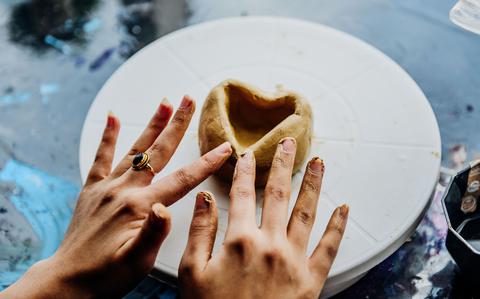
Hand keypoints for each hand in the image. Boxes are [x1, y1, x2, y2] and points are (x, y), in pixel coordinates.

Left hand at [1, 96, 231, 298]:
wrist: (68, 282)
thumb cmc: (106, 276)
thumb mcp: (137, 262)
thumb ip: (154, 233)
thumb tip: (167, 209)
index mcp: (139, 207)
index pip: (182, 180)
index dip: (206, 163)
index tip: (224, 147)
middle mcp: (123, 191)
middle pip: (158, 152)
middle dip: (177, 125)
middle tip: (189, 100)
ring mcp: (106, 188)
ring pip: (134, 150)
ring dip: (152, 125)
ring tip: (165, 103)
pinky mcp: (92, 191)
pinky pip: (100, 158)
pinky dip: (107, 136)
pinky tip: (112, 118)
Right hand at [179, 138, 348, 298]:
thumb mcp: (191, 274)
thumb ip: (199, 233)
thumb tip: (203, 199)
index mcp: (240, 240)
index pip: (242, 195)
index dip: (244, 172)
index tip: (247, 154)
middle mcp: (270, 243)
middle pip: (278, 194)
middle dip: (283, 165)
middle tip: (289, 142)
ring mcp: (294, 260)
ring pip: (307, 212)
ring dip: (314, 184)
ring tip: (319, 161)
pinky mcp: (312, 280)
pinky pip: (329, 247)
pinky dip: (338, 226)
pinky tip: (344, 208)